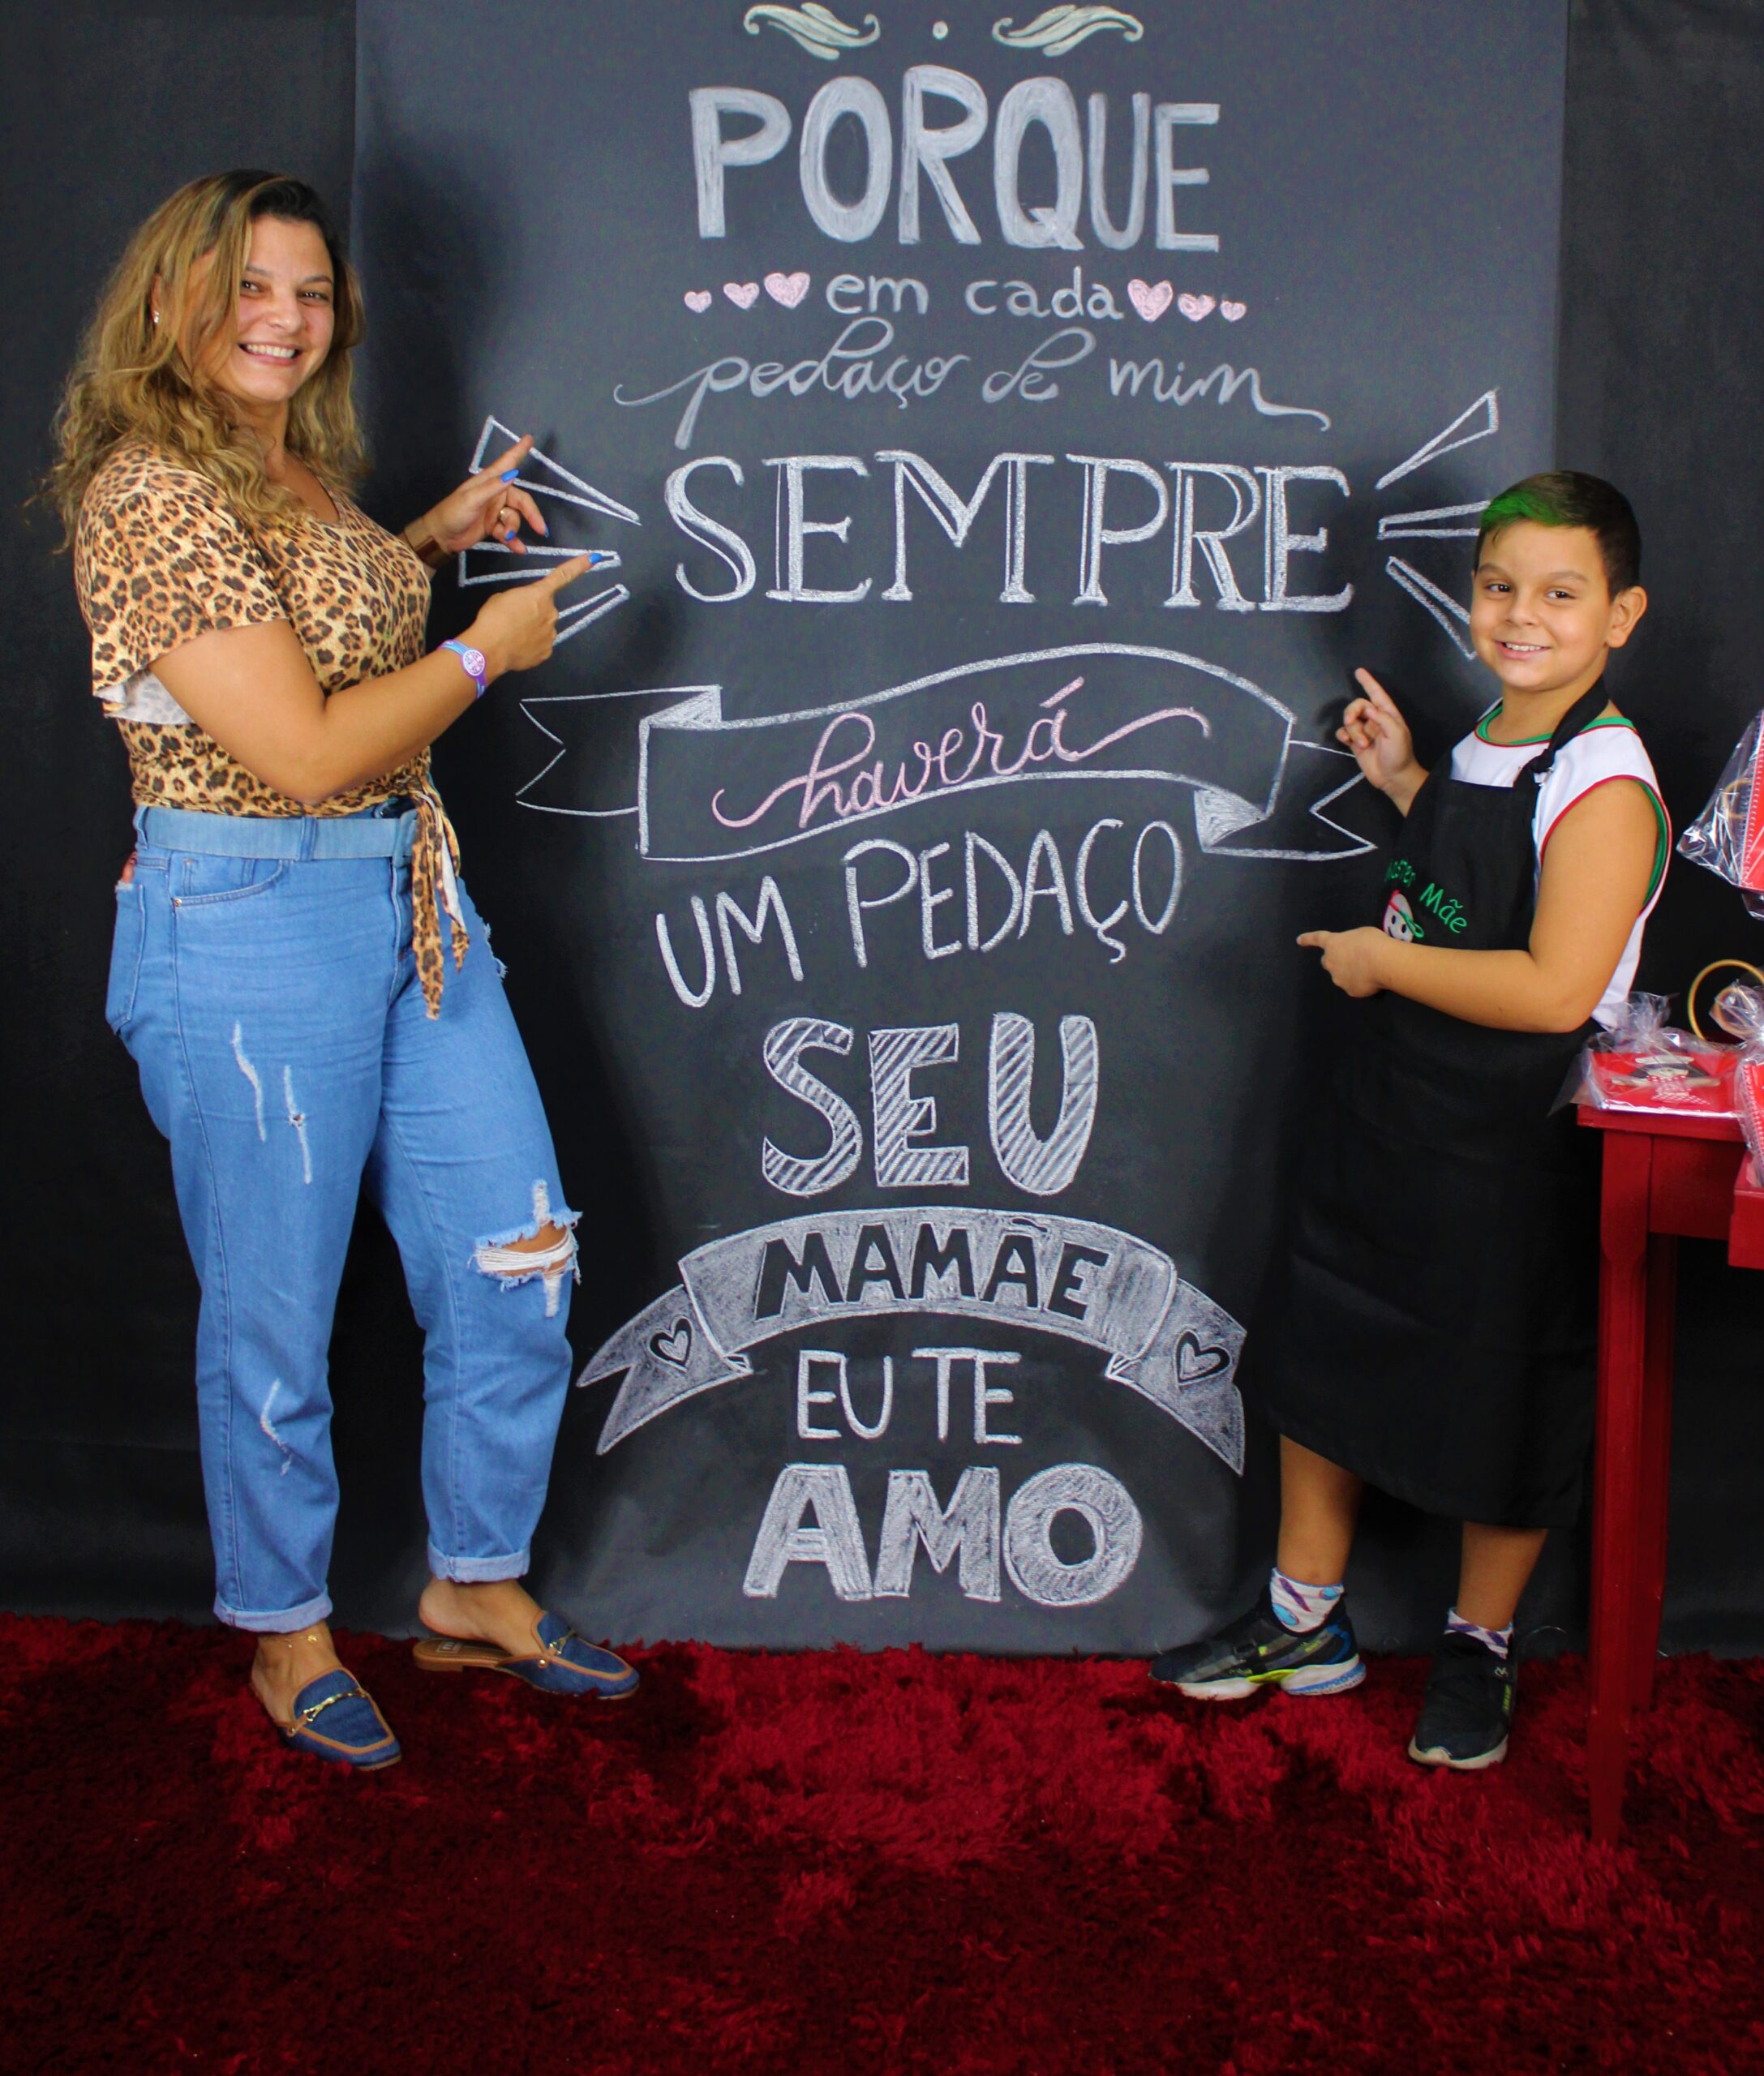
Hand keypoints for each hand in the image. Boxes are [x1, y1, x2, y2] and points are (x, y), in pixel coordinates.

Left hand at [416, 436, 550, 557]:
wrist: (441, 536)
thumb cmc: (452, 512)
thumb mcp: (472, 499)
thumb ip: (493, 487)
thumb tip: (513, 474)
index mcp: (489, 481)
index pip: (507, 463)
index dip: (518, 451)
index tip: (529, 438)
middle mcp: (495, 494)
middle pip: (521, 501)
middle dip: (531, 514)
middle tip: (541, 529)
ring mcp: (495, 511)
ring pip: (515, 518)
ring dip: (514, 529)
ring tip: (507, 537)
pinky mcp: (493, 526)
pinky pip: (508, 532)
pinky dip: (513, 541)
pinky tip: (518, 548)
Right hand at [467, 556, 596, 678]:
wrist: (490, 649)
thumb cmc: (493, 618)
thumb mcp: (504, 597)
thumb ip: (521, 599)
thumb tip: (525, 610)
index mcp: (540, 594)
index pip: (563, 576)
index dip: (579, 566)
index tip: (594, 558)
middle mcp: (551, 612)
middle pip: (546, 609)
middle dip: (534, 613)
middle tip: (515, 620)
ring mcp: (551, 633)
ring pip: (544, 628)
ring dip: (532, 629)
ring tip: (513, 635)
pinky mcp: (547, 652)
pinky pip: (541, 645)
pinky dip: (531, 645)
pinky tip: (517, 646)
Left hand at [1297, 926, 1389, 998]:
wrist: (1382, 962)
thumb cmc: (1373, 942)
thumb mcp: (1362, 934)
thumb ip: (1352, 942)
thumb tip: (1354, 951)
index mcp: (1333, 943)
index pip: (1317, 939)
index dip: (1308, 939)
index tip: (1299, 940)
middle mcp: (1331, 961)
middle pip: (1327, 962)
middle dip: (1334, 960)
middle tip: (1349, 959)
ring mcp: (1338, 978)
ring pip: (1340, 976)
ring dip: (1348, 973)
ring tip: (1366, 970)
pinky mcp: (1349, 991)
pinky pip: (1353, 986)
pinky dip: (1359, 984)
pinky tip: (1371, 980)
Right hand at [1338, 669, 1424, 808]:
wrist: (1393, 778)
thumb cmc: (1399, 754)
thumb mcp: (1396, 733)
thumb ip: (1382, 718)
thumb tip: (1367, 709)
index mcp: (1388, 715)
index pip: (1377, 694)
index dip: (1368, 682)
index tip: (1358, 671)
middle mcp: (1375, 720)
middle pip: (1357, 706)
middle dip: (1352, 712)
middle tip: (1352, 724)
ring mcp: (1365, 732)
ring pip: (1349, 720)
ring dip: (1352, 731)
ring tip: (1361, 745)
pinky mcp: (1355, 743)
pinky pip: (1343, 733)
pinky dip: (1344, 736)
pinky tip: (1349, 743)